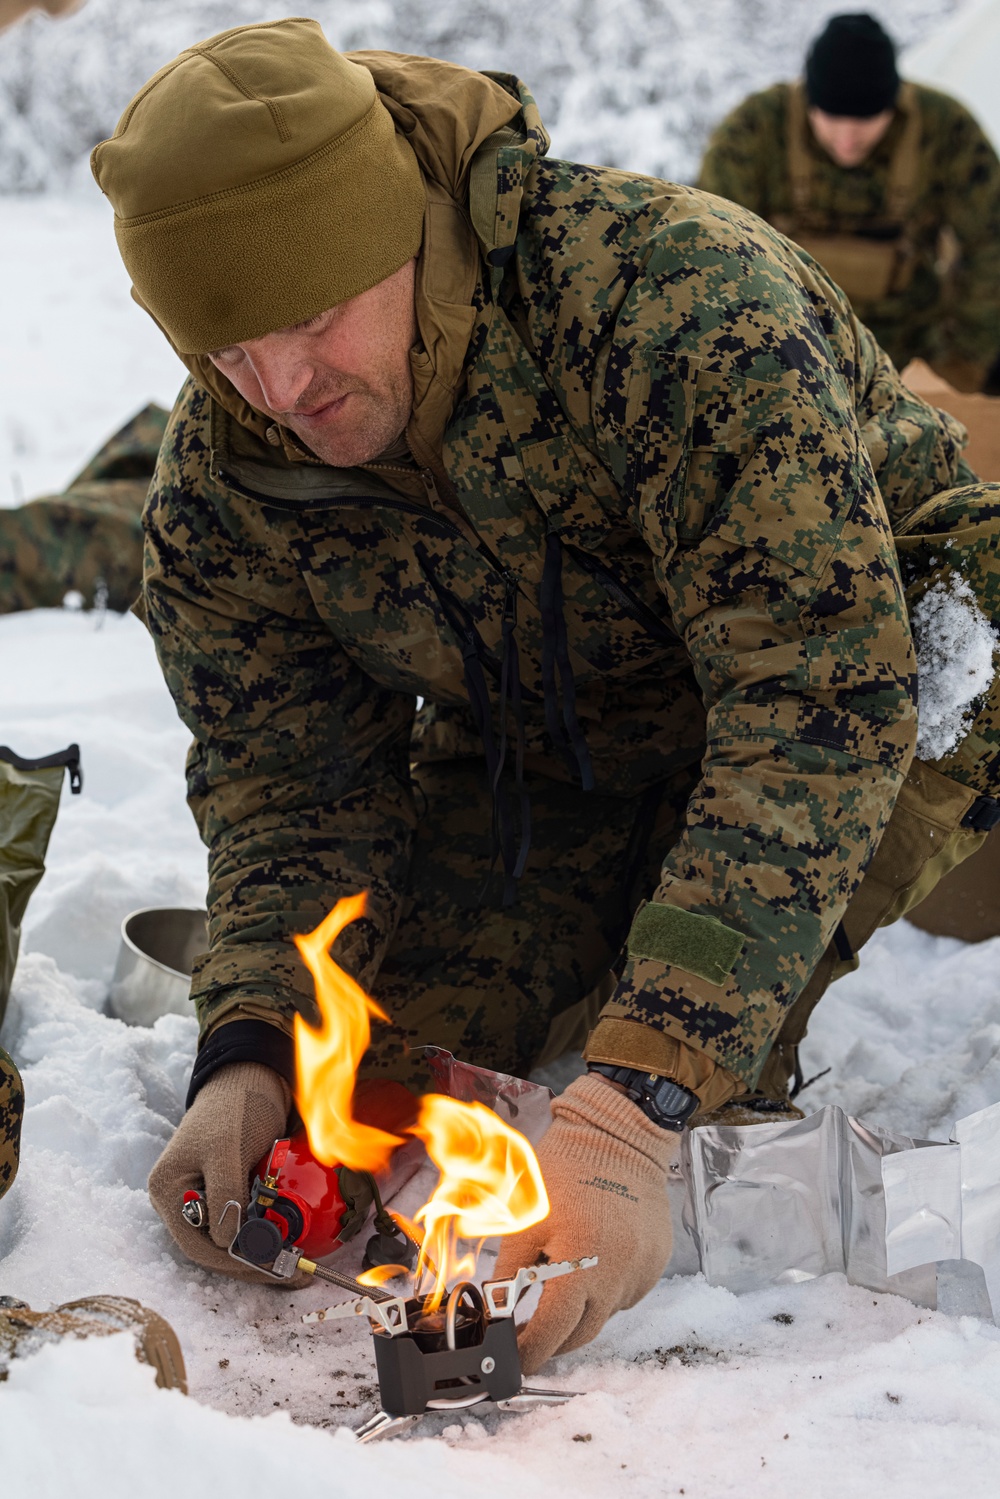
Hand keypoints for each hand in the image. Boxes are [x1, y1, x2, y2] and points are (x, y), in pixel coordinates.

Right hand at [148, 1061, 292, 1280]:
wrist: (252, 1077)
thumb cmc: (233, 1106)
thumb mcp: (226, 1147)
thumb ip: (224, 1192)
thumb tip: (226, 1241)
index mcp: (169, 1190)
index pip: (198, 1245)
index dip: (235, 1261)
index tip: (274, 1268)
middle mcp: (181, 1199)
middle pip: (214, 1249)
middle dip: (253, 1263)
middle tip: (292, 1273)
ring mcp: (205, 1196)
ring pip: (232, 1240)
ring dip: (262, 1253)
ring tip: (296, 1264)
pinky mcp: (230, 1191)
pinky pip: (246, 1223)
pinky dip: (267, 1234)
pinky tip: (290, 1240)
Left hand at [493, 1072, 678, 1372]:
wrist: (620, 1134)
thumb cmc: (568, 1167)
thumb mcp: (527, 1218)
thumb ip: (511, 1271)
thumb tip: (497, 1309)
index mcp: (583, 1263)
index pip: (555, 1330)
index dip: (533, 1352)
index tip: (516, 1362)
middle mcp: (619, 1274)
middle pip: (583, 1331)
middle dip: (555, 1338)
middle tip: (531, 1333)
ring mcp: (643, 1269)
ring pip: (607, 1312)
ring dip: (582, 1309)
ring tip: (563, 1277)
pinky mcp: (657, 1259)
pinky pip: (627, 1290)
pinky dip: (606, 1287)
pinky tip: (593, 1259)